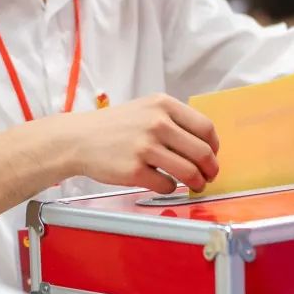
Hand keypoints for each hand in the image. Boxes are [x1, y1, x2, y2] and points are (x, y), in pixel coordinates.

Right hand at [68, 94, 219, 193]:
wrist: (78, 139)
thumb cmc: (115, 126)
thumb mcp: (147, 108)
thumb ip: (174, 120)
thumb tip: (205, 144)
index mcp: (164, 105)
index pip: (205, 127)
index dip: (215, 146)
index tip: (213, 155)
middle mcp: (157, 123)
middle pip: (202, 152)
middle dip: (211, 168)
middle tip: (209, 176)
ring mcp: (145, 147)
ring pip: (188, 171)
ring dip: (197, 182)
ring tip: (196, 185)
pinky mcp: (134, 170)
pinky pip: (167, 185)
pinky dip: (171, 188)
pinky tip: (165, 184)